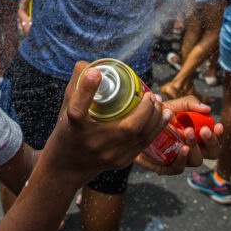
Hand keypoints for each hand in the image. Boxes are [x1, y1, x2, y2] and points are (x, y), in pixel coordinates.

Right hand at [42, 62, 171, 183]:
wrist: (68, 165)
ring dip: (155, 118)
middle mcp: (92, 144)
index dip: (86, 90)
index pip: (77, 111)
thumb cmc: (69, 130)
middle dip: (145, 109)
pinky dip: (156, 128)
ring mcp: (109, 156)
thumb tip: (93, 65)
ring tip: (159, 102)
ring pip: (140, 137)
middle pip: (125, 127)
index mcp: (74, 129)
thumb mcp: (66, 107)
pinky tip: (164, 116)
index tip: (97, 72)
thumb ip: (78, 85)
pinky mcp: (121, 162)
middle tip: (149, 94)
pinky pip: (144, 144)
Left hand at [134, 96, 223, 175]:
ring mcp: (180, 160)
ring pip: (195, 161)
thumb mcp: (175, 105)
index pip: (215, 141)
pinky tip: (179, 149)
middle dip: (210, 142)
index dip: (219, 136)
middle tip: (203, 129)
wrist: (138, 124)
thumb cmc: (160, 115)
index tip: (218, 125)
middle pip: (211, 154)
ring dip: (194, 147)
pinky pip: (175, 169)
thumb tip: (207, 109)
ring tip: (187, 132)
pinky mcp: (165, 167)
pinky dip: (179, 160)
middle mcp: (192, 151)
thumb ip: (190, 103)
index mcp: (198, 138)